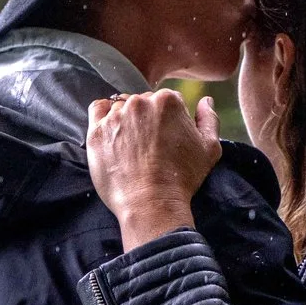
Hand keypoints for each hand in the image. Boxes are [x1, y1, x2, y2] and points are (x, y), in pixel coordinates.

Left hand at [87, 89, 221, 248]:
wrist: (151, 204)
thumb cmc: (183, 178)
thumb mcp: (209, 149)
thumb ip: (209, 119)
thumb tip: (205, 101)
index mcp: (168, 101)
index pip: (168, 100)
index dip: (170, 120)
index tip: (168, 139)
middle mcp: (140, 103)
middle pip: (144, 102)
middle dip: (148, 119)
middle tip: (150, 146)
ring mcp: (115, 116)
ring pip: (121, 107)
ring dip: (126, 120)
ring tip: (132, 147)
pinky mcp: (96, 131)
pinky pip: (97, 110)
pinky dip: (103, 114)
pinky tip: (112, 130)